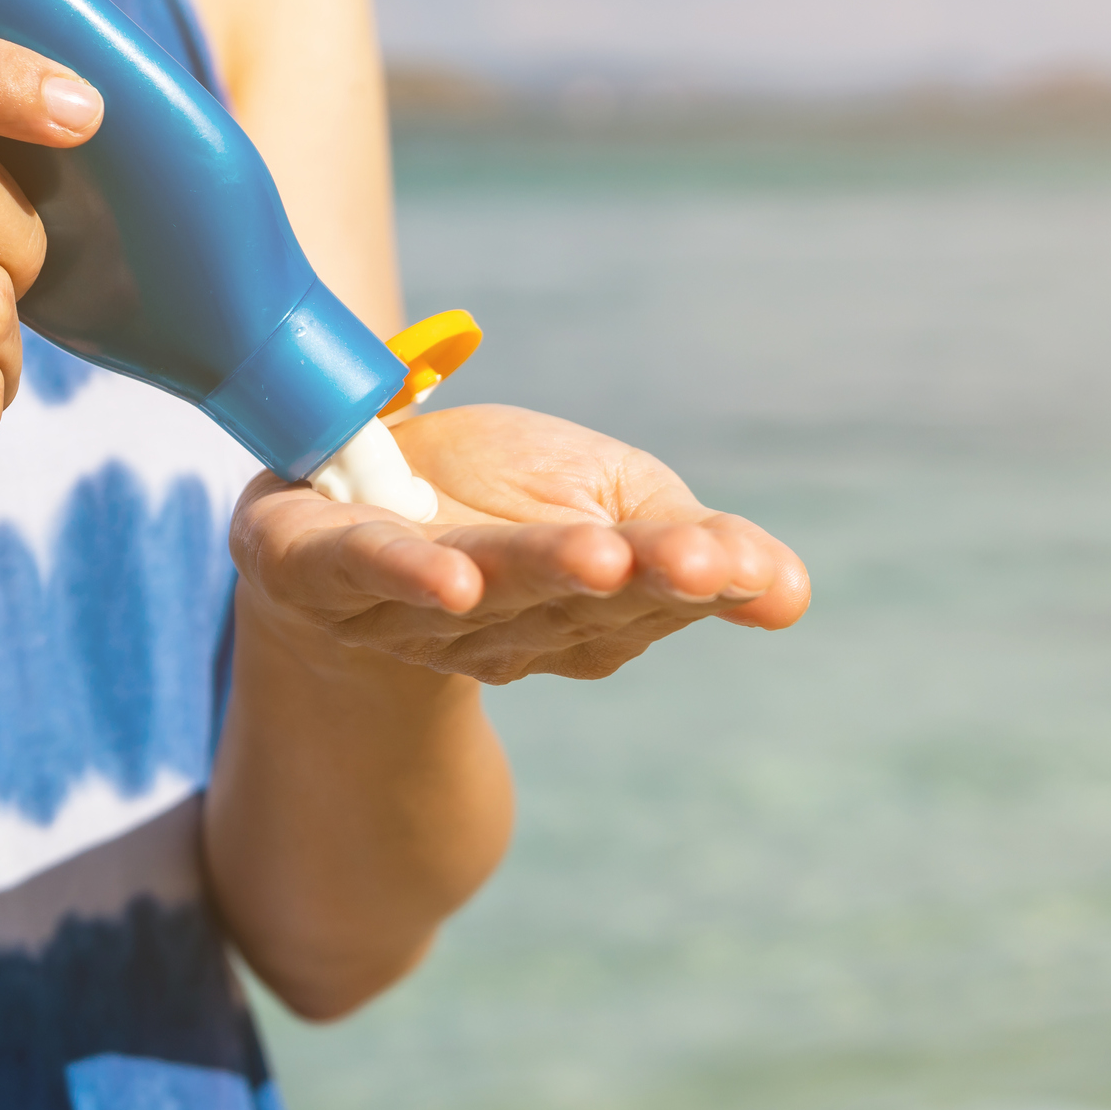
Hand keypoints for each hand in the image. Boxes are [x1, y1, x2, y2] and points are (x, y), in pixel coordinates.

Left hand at [230, 404, 809, 682]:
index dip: (700, 580)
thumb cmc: (491, 499)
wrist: (331, 487)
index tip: (748, 566)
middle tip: (699, 564)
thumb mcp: (606, 496)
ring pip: (485, 586)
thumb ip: (688, 542)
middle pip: (576, 599)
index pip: (652, 595)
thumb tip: (793, 593)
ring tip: (600, 559)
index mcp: (579, 612)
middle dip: (638, 580)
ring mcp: (405, 603)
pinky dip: (406, 576)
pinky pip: (365, 569)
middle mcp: (499, 622)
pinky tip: (450, 580)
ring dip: (541, 574)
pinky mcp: (317, 565)